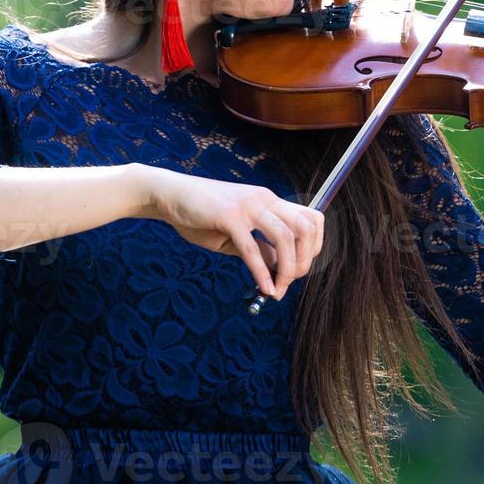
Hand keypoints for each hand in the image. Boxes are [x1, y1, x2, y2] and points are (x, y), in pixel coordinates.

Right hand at [142, 167, 324, 300]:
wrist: (170, 195)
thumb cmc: (201, 215)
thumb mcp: (237, 233)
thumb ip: (260, 248)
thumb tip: (280, 270)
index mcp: (270, 201)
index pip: (311, 219)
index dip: (314, 247)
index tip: (300, 268)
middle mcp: (264, 199)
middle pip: (305, 228)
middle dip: (303, 260)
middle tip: (289, 282)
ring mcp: (248, 206)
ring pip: (285, 238)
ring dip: (286, 269)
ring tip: (277, 289)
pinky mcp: (229, 216)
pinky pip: (252, 248)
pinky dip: (262, 272)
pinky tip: (263, 288)